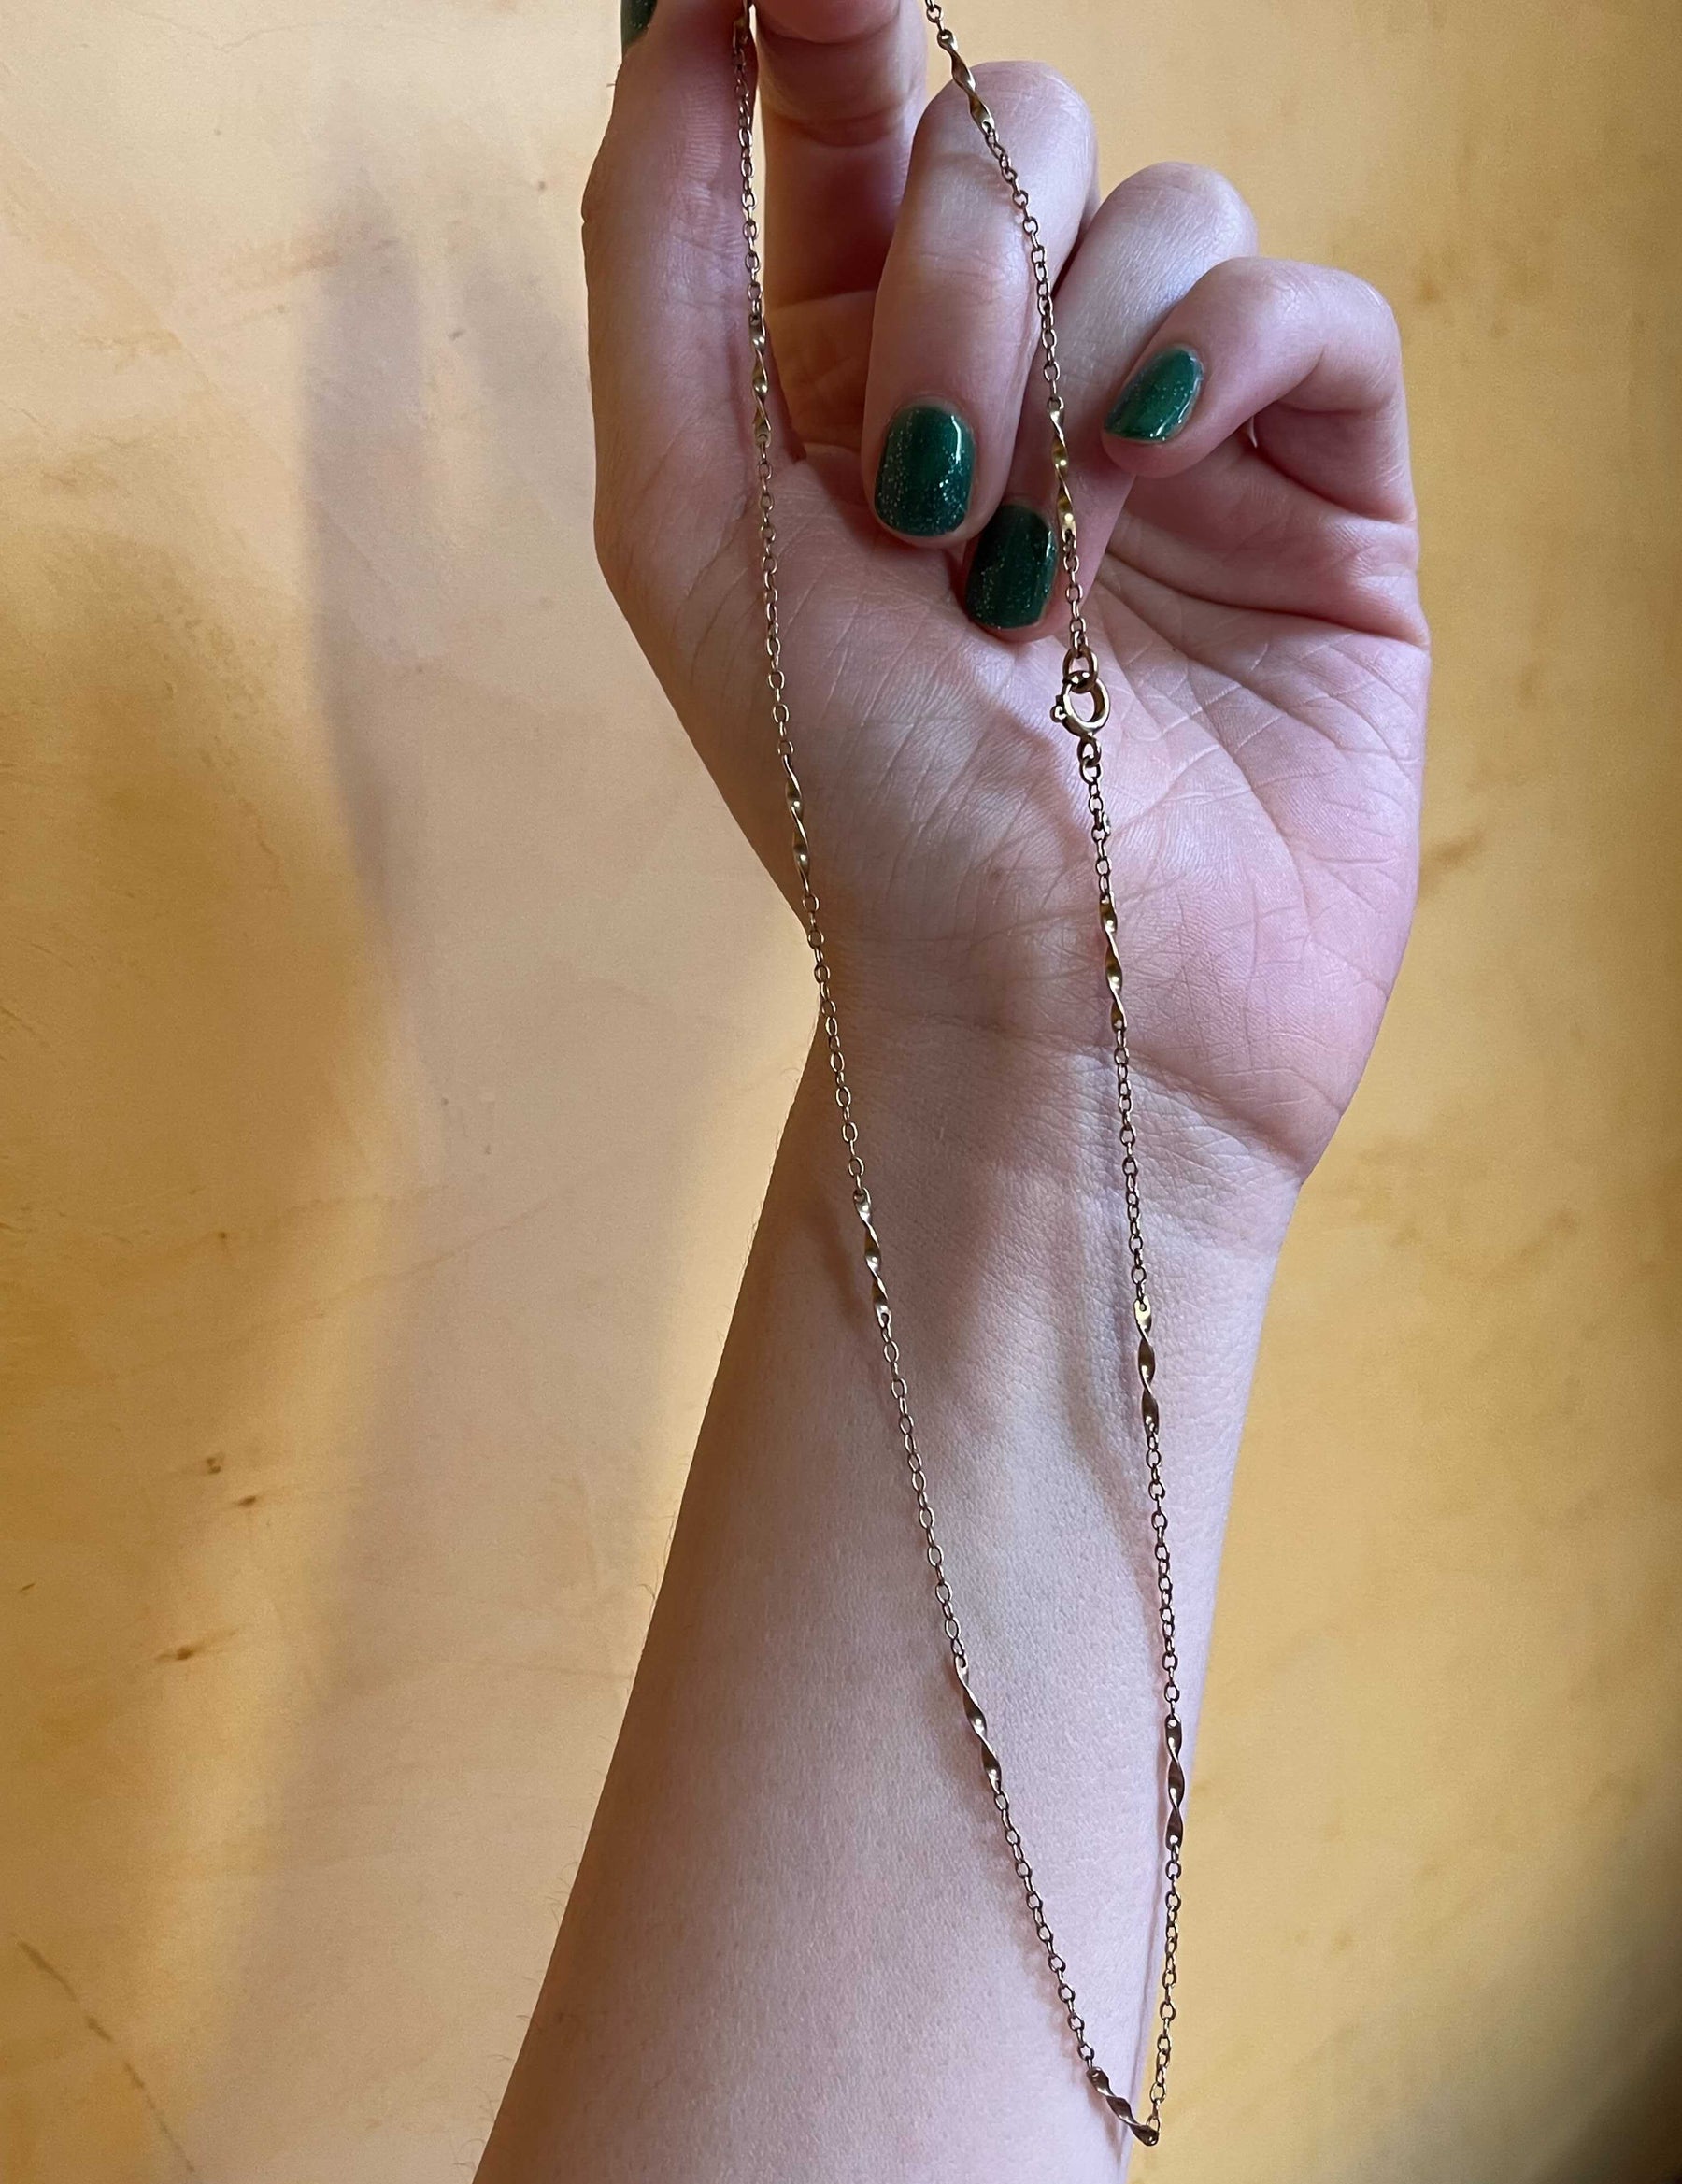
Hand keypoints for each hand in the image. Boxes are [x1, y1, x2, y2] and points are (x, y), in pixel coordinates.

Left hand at [585, 0, 1426, 1184]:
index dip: (833, 14)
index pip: (849, 115)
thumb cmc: (859, 809)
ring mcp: (1178, 441)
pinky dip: (1225, 349)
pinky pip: (1306, 300)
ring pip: (1164, 206)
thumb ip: (662, 251)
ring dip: (1072, 354)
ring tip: (1032, 567)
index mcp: (847, 388)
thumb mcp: (688, 526)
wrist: (1054, 1022)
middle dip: (954, 269)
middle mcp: (1015, 390)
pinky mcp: (1323, 497)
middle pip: (1014, 133)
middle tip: (919, 479)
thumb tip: (692, 3)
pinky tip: (1150, 470)